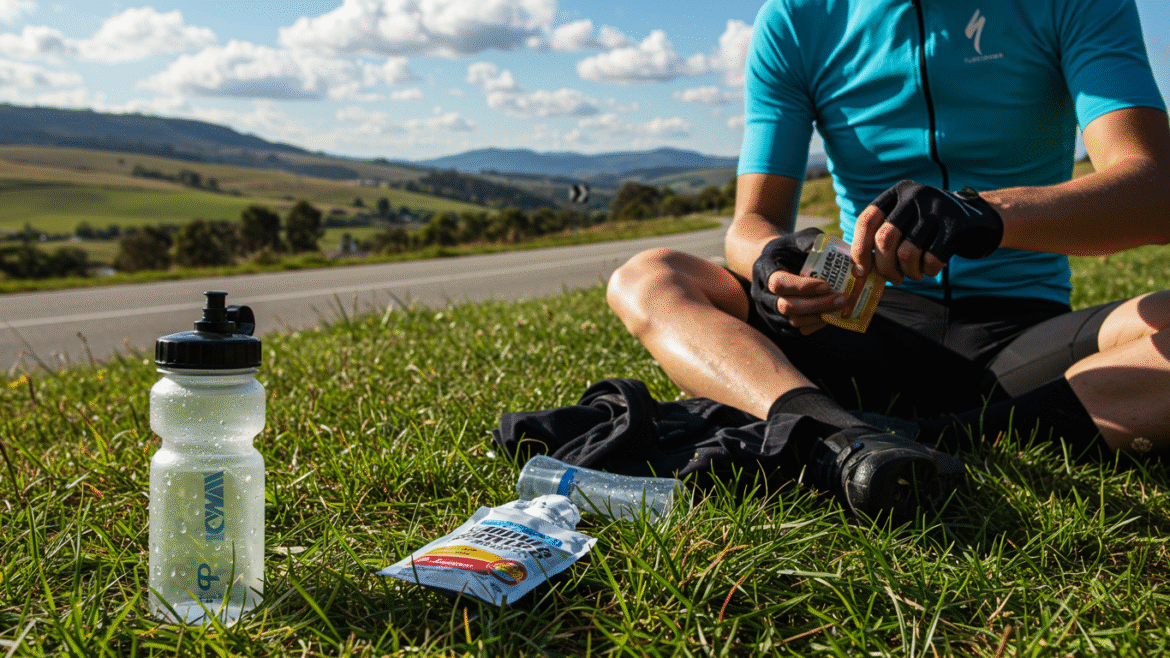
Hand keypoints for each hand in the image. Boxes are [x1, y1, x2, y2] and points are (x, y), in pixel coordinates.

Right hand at [751, 229, 847, 334]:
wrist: (773, 262)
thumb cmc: (790, 248)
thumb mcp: (799, 238)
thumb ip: (813, 242)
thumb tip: (836, 256)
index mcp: (764, 270)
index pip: (779, 283)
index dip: (803, 287)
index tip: (827, 285)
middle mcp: (761, 293)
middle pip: (785, 307)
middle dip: (816, 305)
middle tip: (842, 299)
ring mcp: (767, 311)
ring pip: (791, 322)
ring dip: (818, 317)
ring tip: (840, 308)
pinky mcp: (776, 323)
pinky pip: (795, 331)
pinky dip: (814, 326)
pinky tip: (829, 315)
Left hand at [851, 181, 1002, 284]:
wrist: (976, 219)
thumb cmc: (929, 228)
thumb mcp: (906, 221)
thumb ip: (883, 237)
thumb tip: (859, 269)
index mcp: (896, 194)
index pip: (867, 221)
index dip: (859, 249)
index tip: (860, 272)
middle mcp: (914, 196)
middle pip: (885, 238)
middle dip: (884, 267)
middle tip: (892, 278)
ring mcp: (936, 208)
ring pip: (907, 252)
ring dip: (908, 272)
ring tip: (913, 274)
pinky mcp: (955, 224)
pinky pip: (931, 258)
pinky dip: (928, 271)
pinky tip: (929, 270)